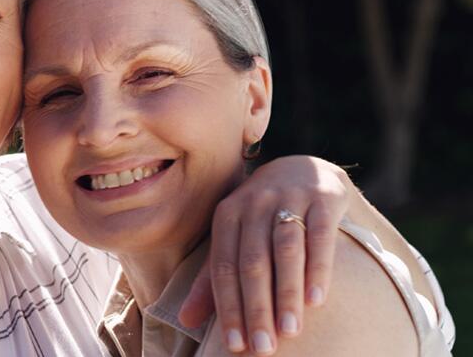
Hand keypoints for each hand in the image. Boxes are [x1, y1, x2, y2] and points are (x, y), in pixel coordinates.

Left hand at [178, 155, 350, 354]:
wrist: (302, 170)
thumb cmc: (261, 217)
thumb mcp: (234, 239)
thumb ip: (212, 280)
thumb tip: (184, 321)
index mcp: (226, 215)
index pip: (223, 268)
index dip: (227, 308)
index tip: (236, 346)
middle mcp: (253, 203)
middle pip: (252, 262)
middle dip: (257, 308)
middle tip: (264, 348)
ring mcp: (288, 197)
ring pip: (285, 251)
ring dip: (286, 293)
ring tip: (290, 331)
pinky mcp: (323, 198)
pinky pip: (320, 236)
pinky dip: (318, 269)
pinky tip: (316, 300)